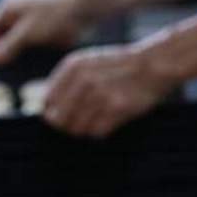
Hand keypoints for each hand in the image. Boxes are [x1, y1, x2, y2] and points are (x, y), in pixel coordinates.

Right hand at [0, 0, 89, 63]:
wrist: (82, 12)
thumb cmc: (54, 16)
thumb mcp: (27, 32)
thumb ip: (8, 47)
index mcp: (8, 10)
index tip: (2, 60)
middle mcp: (15, 18)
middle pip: (1, 41)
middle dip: (7, 55)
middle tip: (15, 68)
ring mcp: (28, 27)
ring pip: (15, 48)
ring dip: (19, 59)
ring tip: (27, 69)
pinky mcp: (39, 36)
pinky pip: (29, 51)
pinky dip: (30, 59)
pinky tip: (36, 66)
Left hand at [42, 44, 174, 136]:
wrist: (152, 64)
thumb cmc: (117, 68)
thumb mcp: (87, 63)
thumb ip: (64, 83)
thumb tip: (44, 110)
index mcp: (73, 66)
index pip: (47, 103)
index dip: (52, 114)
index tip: (64, 116)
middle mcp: (84, 79)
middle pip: (59, 121)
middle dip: (67, 127)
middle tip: (80, 123)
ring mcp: (99, 94)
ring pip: (77, 130)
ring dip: (85, 130)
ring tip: (97, 118)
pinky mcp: (115, 108)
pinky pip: (96, 133)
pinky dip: (100, 132)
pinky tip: (109, 120)